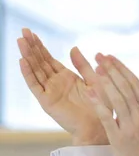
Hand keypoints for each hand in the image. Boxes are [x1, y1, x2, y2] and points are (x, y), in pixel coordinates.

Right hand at [17, 28, 111, 145]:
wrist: (100, 125)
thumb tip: (73, 48)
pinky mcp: (47, 101)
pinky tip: (23, 61)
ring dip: (28, 56)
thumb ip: (83, 65)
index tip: (31, 32)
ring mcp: (50, 92)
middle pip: (40, 62)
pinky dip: (29, 73)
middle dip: (32, 47)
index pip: (49, 59)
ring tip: (20, 41)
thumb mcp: (94, 80)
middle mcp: (55, 83)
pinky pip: (35, 85)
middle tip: (23, 31)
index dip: (40, 46)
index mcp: (66, 77)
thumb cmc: (101, 105)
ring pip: (36, 70)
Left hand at [87, 54, 138, 155]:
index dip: (122, 68)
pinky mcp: (120, 137)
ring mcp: (131, 125)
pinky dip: (98, 103)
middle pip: (126, 86)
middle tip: (100, 56)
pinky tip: (89, 92)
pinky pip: (107, 116)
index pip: (135, 83)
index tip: (111, 57)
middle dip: (112, 69)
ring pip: (118, 98)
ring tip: (95, 68)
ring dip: (106, 81)